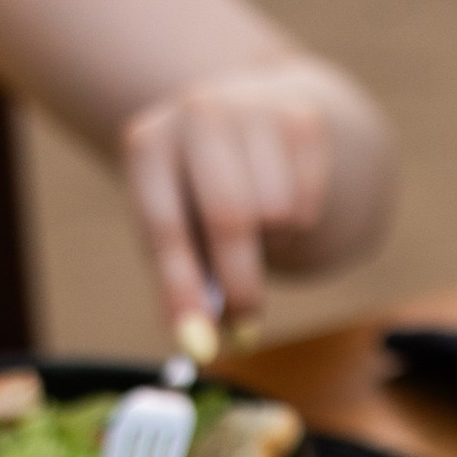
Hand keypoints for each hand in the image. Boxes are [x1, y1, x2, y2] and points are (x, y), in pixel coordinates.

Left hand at [119, 67, 333, 337]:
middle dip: (242, 286)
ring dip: (271, 245)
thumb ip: (184, 280)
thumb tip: (199, 346)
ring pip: (278, 216)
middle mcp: (198, 114)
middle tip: (244, 328)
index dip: (181, 289)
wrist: (256, 115)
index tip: (198, 346)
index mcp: (148, 143)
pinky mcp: (304, 120)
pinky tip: (283, 201)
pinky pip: (308, 207)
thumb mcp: (178, 224)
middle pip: (231, 219)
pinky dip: (298, 225)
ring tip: (257, 231)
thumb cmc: (201, 190)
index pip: (163, 226)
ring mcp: (255, 110)